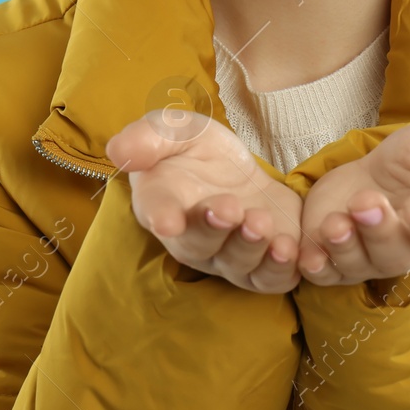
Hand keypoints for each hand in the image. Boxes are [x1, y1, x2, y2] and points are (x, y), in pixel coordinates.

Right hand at [105, 110, 302, 293]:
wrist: (239, 167)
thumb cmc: (195, 149)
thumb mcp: (174, 129)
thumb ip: (147, 137)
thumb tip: (118, 151)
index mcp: (164, 204)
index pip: (156, 212)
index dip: (161, 217)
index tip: (167, 220)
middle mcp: (193, 238)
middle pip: (199, 245)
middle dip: (214, 229)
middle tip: (229, 208)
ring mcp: (228, 257)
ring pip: (236, 264)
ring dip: (250, 247)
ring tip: (261, 222)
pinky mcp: (264, 262)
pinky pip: (271, 279)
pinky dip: (281, 271)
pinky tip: (291, 250)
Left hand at [297, 121, 409, 286]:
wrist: (378, 167)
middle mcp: (407, 247)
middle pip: (396, 253)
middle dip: (379, 232)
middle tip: (366, 205)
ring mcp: (370, 256)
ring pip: (357, 264)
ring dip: (344, 247)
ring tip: (335, 223)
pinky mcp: (334, 255)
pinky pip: (324, 273)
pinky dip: (314, 267)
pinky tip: (307, 254)